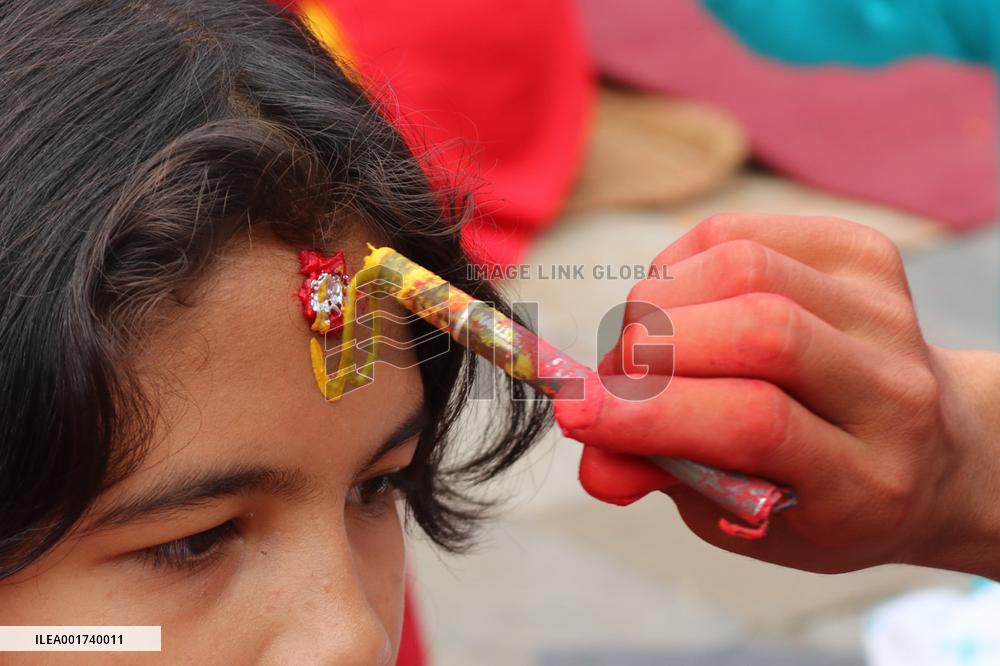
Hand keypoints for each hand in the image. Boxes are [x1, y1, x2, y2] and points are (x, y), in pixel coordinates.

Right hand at [555, 213, 999, 575]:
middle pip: (759, 329)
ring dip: (659, 302)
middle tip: (614, 380)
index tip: (578, 414)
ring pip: (744, 267)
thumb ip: (667, 478)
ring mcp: (885, 311)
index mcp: (866, 478)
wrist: (922, 446)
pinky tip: (678, 304)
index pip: (756, 423)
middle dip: (652, 347)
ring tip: (643, 345)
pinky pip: (744, 231)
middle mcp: (893, 389)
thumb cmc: (817, 494)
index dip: (653, 411)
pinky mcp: (866, 254)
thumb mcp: (743, 520)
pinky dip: (682, 263)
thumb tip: (592, 458)